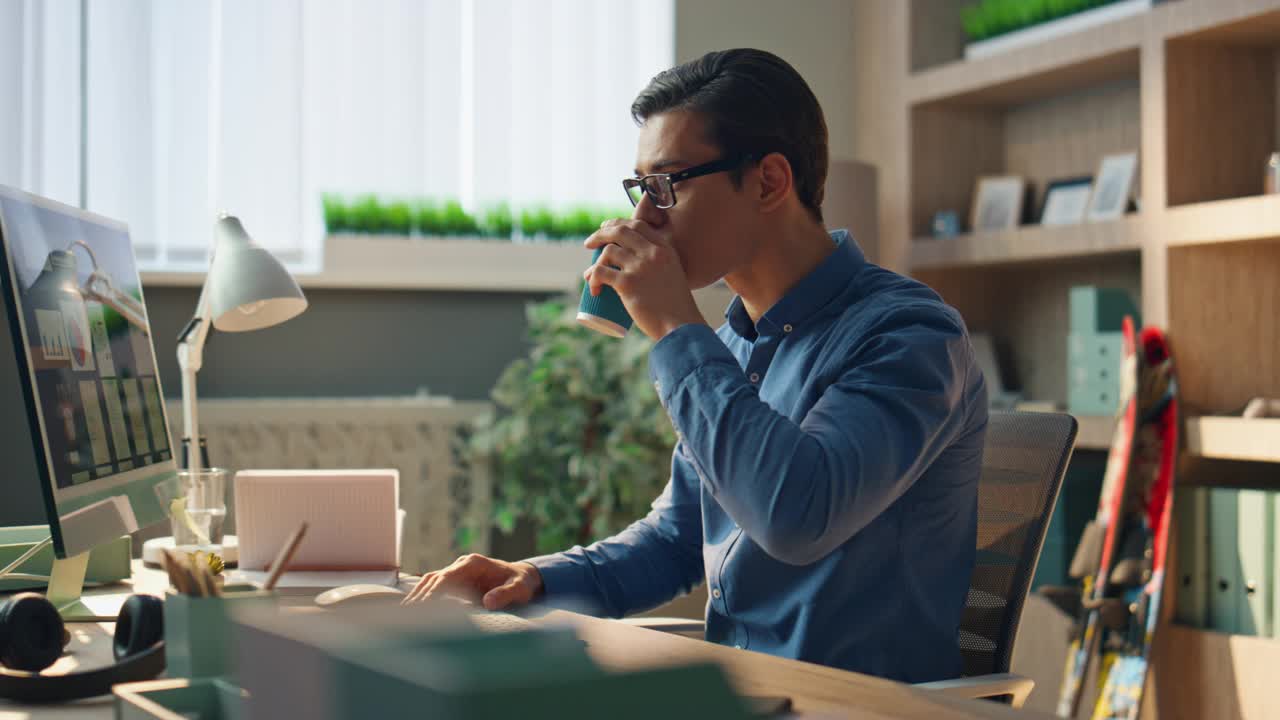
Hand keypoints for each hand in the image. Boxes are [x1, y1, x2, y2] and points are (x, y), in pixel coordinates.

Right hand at [400, 554, 543, 610]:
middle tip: (404, 616)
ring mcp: (456, 573)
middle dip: (418, 597)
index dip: (432, 593)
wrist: (522, 578)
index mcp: (472, 564)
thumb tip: (487, 602)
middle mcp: (460, 566)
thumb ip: (506, 594)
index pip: (445, 577)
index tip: (421, 607)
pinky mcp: (455, 582)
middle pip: (433, 579)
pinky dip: (422, 598)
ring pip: (429, 582)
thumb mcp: (519, 589)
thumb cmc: (520, 583)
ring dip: (416, 597)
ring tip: (402, 616)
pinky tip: (412, 612)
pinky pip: (434, 588)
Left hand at [583, 219, 705, 339]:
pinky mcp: (628, 284)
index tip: (606, 228)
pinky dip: (591, 278)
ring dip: (595, 263)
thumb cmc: (676, 306)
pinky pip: (600, 272)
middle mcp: (652, 253)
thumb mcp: (672, 274)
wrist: (680, 325)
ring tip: (589, 276)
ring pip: (608, 252)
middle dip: (600, 234)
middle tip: (589, 243)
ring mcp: (640, 267)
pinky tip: (593, 290)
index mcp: (664, 249)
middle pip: (620, 232)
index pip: (637, 224)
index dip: (618, 223)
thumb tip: (635, 265)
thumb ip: (659, 265)